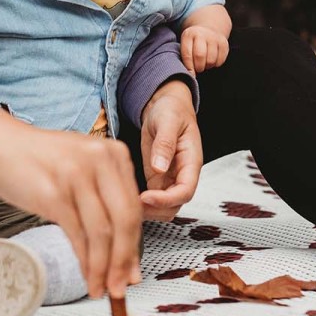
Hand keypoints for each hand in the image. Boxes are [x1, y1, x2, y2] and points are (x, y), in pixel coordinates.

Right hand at [0, 98, 142, 298]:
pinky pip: (77, 234)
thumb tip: (124, 254)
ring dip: (103, 267)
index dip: (135, 246)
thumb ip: (105, 202)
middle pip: (125, 221)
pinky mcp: (53, 192)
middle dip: (124, 262)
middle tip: (120, 288)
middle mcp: (101, 160)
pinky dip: (84, 260)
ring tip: (100, 288)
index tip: (131, 273)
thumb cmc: (39, 161)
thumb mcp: (81, 170)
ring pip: (102, 232)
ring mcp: (77, 176)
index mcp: (115, 154)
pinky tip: (85, 274)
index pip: (134, 209)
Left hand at [137, 80, 202, 221]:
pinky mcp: (156, 179)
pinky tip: (124, 195)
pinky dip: (139, 202)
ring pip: (163, 207)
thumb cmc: (172, 110)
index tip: (146, 197)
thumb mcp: (168, 120)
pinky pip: (152, 199)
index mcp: (191, 162)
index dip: (167, 199)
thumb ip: (165, 143)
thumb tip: (160, 167)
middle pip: (175, 205)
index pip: (185, 191)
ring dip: (147, 210)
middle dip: (155, 210)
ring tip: (125, 201)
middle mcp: (182, 174)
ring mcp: (169, 179)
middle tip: (130, 203)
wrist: (165, 105)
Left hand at [180, 26, 229, 72]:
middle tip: (198, 68)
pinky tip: (212, 60)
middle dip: (198, 67)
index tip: (191, 73)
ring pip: (211, 60)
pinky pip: (220, 60)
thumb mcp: (185, 45)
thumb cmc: (193, 43)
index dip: (189, 67)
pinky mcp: (224, 42)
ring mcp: (214, 37)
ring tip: (205, 63)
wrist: (208, 30)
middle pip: (200, 56)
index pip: (187, 54)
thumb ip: (186, 58)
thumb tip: (191, 74)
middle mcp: (201, 34)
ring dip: (207, 66)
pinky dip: (216, 64)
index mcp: (189, 35)